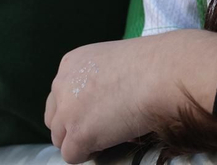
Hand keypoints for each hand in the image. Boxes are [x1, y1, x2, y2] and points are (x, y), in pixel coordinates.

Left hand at [45, 31, 216, 163]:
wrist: (161, 73)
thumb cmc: (152, 64)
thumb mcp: (115, 62)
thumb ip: (99, 80)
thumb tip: (103, 104)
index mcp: (71, 64)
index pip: (61, 95)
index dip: (78, 108)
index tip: (97, 111)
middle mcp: (62, 85)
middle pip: (54, 118)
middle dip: (72, 126)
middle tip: (99, 128)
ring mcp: (68, 111)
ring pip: (60, 139)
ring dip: (79, 141)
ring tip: (106, 137)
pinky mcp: (78, 134)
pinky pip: (71, 156)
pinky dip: (88, 154)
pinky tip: (107, 144)